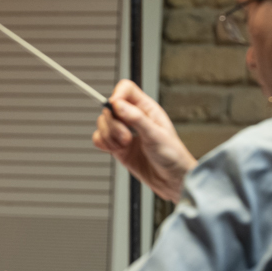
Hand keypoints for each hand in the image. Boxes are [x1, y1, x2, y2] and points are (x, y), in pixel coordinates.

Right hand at [91, 80, 196, 202]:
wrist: (171, 180)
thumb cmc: (172, 156)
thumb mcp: (156, 135)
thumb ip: (137, 119)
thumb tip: (118, 105)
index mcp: (146, 109)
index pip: (126, 89)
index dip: (117, 95)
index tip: (115, 109)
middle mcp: (133, 118)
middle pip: (109, 109)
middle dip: (113, 125)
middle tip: (126, 139)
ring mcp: (124, 132)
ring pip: (102, 124)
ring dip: (108, 136)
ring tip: (124, 146)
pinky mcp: (117, 146)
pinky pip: (99, 138)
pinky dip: (103, 144)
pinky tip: (116, 150)